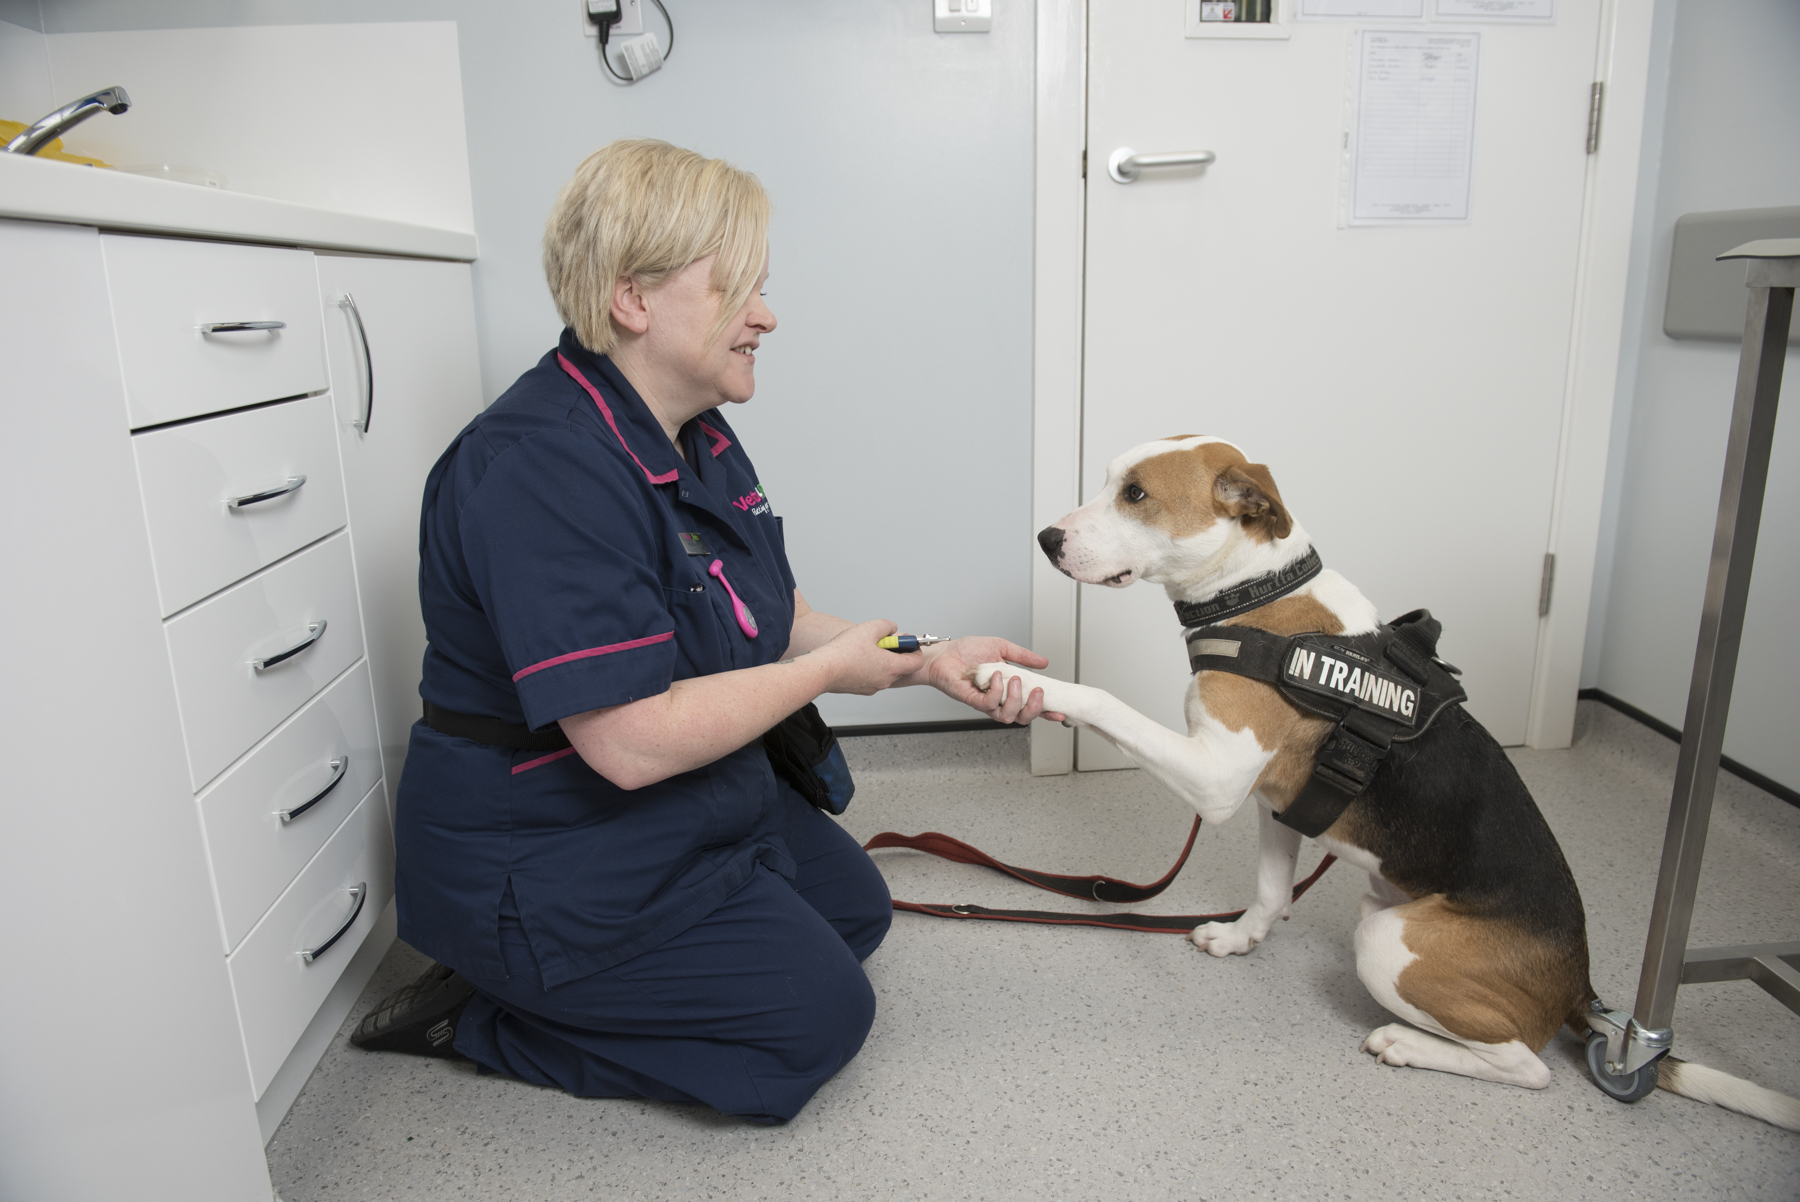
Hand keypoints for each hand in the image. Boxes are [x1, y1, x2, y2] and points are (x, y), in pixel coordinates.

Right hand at [812, 619, 923, 695]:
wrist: (823, 670)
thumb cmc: (844, 652)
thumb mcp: (870, 628)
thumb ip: (887, 626)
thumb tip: (892, 628)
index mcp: (892, 667)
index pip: (916, 662)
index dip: (915, 651)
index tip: (908, 643)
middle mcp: (885, 680)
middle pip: (901, 667)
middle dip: (896, 653)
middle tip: (884, 641)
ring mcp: (873, 687)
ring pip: (886, 672)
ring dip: (882, 660)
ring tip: (867, 648)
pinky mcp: (861, 689)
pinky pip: (872, 677)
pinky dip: (871, 668)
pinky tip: (857, 658)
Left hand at [905, 636, 1065, 724]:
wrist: (944, 652)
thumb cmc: (967, 651)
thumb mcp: (1001, 648)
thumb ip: (1023, 657)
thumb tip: (1044, 662)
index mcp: (1008, 690)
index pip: (1030, 706)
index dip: (1046, 713)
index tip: (1059, 712)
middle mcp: (999, 700)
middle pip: (1022, 718)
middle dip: (1035, 708)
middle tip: (1038, 692)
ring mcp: (986, 702)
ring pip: (1008, 716)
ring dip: (1016, 699)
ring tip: (1014, 679)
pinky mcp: (973, 701)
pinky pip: (989, 705)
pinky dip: (996, 691)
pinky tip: (996, 676)